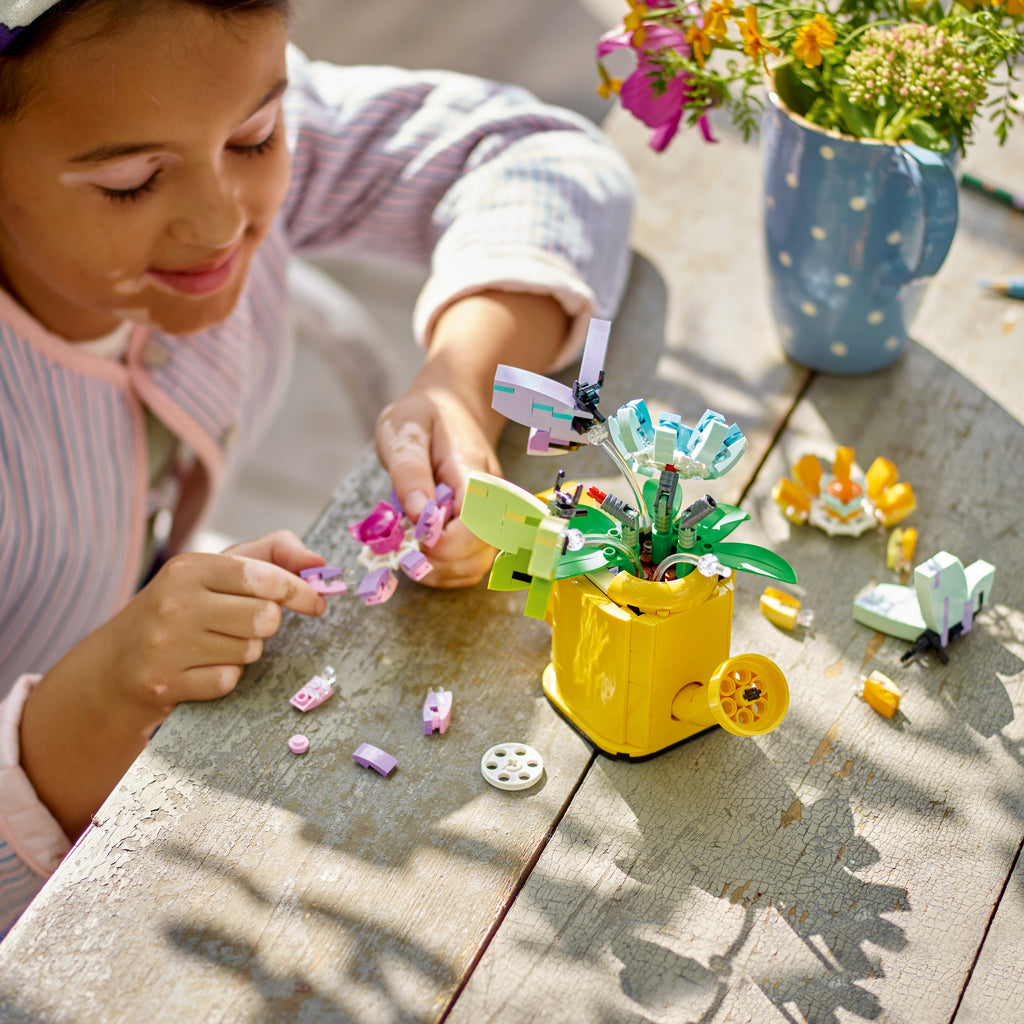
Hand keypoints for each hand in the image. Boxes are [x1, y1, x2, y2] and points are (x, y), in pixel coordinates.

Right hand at [109, 530, 326, 712]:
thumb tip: (320, 563)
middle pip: (264, 618)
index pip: (265, 578)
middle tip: (246, 622)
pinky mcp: (164, 684)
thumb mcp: (220, 569)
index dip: (300, 591)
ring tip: (214, 643)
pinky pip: (228, 681)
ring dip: (244, 650)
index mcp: (190, 567)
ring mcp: (166, 645)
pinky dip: (224, 677)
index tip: (317, 603)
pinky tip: (200, 667)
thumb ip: (275, 554)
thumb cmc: (184, 607)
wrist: (116, 662)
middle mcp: (175, 602)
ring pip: (250, 651)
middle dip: (266, 623)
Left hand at [375, 290, 570, 587]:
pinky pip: (475, 563)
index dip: (447, 542)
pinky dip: (448, 571)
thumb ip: (410, 472)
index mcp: (473, 471)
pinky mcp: (485, 527)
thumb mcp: (405, 431)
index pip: (478, 520)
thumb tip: (418, 515)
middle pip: (483, 549)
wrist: (453, 406)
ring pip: (481, 564)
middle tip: (405, 549)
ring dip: (443, 572)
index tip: (415, 537)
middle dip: (441, 561)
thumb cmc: (425, 417)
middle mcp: (493, 497)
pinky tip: (424, 557)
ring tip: (411, 556)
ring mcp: (493, 514)